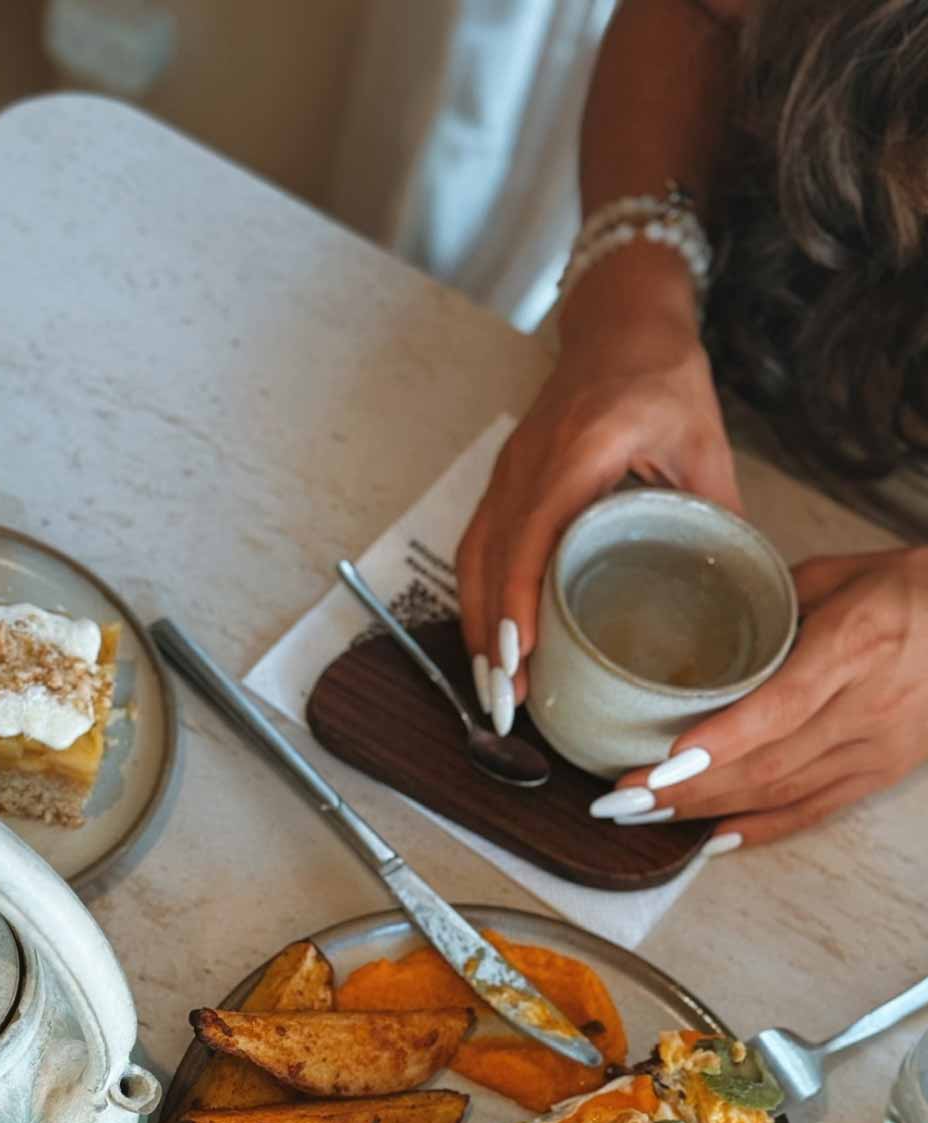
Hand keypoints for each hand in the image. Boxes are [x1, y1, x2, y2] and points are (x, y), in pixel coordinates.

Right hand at [456, 252, 739, 734]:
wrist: (621, 325)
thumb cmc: (664, 379)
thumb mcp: (705, 444)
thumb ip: (717, 516)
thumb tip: (739, 596)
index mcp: (582, 447)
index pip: (534, 532)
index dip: (521, 598)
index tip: (521, 656)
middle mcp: (531, 461)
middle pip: (491, 557)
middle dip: (491, 636)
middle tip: (504, 704)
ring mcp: (509, 471)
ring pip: (475, 558)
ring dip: (477, 626)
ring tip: (492, 690)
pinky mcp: (503, 482)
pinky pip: (478, 547)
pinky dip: (480, 600)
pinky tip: (492, 644)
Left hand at [592, 547, 927, 846]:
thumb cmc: (909, 587)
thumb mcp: (837, 573)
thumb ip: (770, 601)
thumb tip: (701, 625)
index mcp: (856, 644)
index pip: (782, 705)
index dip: (721, 741)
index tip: (662, 760)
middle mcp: (870, 704)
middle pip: (769, 762)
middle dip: (688, 787)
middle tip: (621, 799)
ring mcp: (880, 746)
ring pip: (784, 792)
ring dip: (708, 809)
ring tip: (646, 815)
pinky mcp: (884, 772)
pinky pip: (817, 810)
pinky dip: (763, 829)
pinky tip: (713, 838)